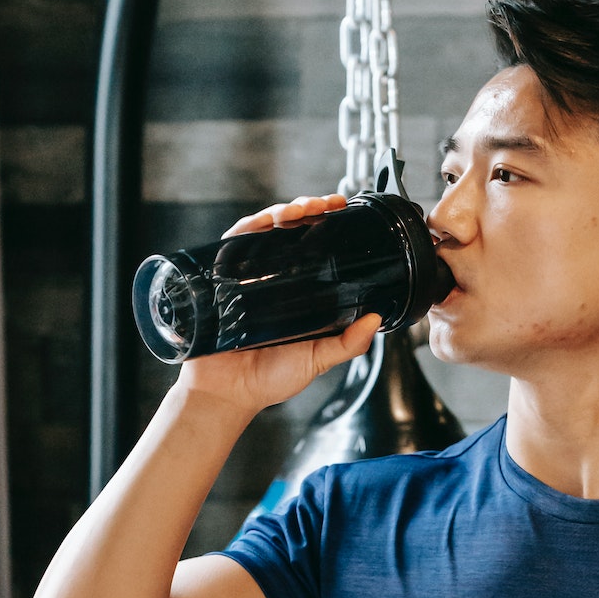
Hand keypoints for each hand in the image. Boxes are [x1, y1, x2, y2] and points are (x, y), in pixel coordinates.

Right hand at [177, 194, 379, 421]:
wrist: (226, 393)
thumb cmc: (268, 379)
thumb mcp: (317, 359)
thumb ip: (347, 344)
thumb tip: (376, 320)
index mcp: (297, 292)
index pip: (314, 248)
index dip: (328, 226)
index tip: (345, 211)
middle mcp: (272, 278)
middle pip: (291, 231)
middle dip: (310, 209)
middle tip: (328, 204)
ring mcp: (246, 275)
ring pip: (265, 230)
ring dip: (284, 212)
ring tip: (303, 209)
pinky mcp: (222, 276)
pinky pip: (235, 241)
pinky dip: (252, 225)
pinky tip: (269, 220)